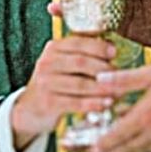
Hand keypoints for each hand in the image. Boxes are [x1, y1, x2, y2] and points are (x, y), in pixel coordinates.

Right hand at [12, 35, 117, 149]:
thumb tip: (114, 49)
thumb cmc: (56, 82)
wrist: (31, 108)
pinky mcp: (48, 103)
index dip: (98, 47)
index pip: (78, 42)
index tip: (114, 52)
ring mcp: (46, 83)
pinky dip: (93, 103)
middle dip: (103, 68)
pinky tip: (106, 104)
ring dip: (102, 88)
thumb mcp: (64, 63)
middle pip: (81, 62)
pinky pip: (76, 103)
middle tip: (119, 75)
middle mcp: (47, 63)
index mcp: (53, 48)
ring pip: (80, 84)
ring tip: (118, 91)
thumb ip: (83, 53)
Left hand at [90, 58, 150, 151]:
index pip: (116, 135)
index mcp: (145, 116)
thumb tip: (101, 79)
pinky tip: (144, 141)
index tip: (91, 147)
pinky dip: (144, 146)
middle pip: (127, 147)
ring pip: (142, 148)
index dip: (102, 142)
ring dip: (126, 151)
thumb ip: (126, 80)